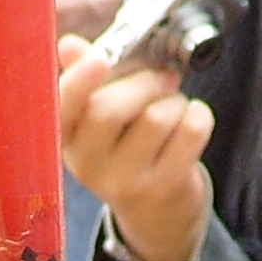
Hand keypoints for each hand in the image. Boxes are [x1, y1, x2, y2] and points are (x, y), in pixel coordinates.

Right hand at [56, 39, 212, 260]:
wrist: (157, 214)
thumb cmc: (127, 148)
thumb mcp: (98, 117)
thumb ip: (85, 78)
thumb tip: (70, 46)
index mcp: (68, 139)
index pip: (63, 108)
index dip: (79, 82)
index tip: (99, 59)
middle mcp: (89, 166)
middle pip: (109, 109)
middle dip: (144, 83)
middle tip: (161, 80)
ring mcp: (127, 183)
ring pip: (156, 116)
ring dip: (173, 101)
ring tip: (173, 109)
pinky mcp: (165, 188)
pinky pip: (190, 131)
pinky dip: (198, 115)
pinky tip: (190, 123)